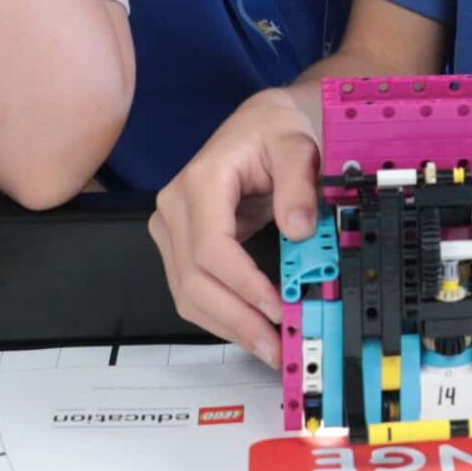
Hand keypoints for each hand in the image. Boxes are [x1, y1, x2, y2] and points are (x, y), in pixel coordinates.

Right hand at [147, 85, 321, 365]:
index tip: (278, 308)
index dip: (244, 286)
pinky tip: (252, 330)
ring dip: (228, 327)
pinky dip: (222, 316)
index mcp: (201, 181)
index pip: (212, 248)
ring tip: (269, 348)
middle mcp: (175, 207)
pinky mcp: (181, 245)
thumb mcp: (297, 145)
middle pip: (195, 280)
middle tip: (277, 346)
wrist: (263, 123)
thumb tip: (299, 229)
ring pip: (188, 294)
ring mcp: (173, 228)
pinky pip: (193, 291)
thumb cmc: (276, 130)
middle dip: (237, 319)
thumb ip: (299, 184)